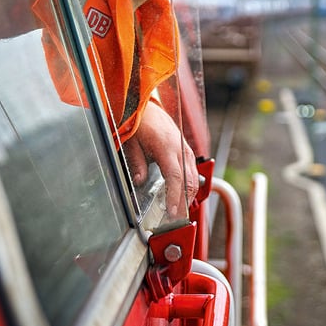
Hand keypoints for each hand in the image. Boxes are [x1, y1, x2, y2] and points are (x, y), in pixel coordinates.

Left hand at [123, 101, 198, 218]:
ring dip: (188, 196)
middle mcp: (181, 149)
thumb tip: (139, 182)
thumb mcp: (131, 143)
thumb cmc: (139, 122)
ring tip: (178, 211)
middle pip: (189, 181)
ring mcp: (186, 149)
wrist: (147, 105)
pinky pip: (192, 171)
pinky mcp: (186, 150)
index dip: (175, 197)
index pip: (175, 178)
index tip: (172, 212)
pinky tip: (182, 196)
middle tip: (175, 219)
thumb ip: (137, 164)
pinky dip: (189, 185)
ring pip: (194, 177)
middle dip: (184, 202)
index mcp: (167, 147)